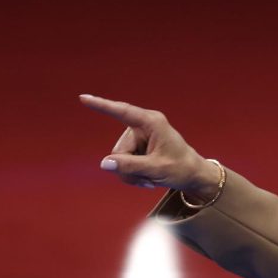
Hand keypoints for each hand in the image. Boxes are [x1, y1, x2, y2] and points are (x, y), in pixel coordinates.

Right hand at [79, 94, 220, 199]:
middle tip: (148, 179)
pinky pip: (123, 163)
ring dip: (131, 174)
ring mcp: (140, 137)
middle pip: (119, 150)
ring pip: (118, 159)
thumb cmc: (181, 168)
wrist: (193, 175)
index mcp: (151, 123)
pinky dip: (133, 174)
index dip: (101, 106)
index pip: (122, 112)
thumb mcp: (156, 169)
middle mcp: (143, 126)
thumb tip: (104, 163)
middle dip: (128, 169)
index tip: (83, 98)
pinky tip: (147, 178)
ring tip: (150, 179)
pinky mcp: (138, 147)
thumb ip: (130, 166)